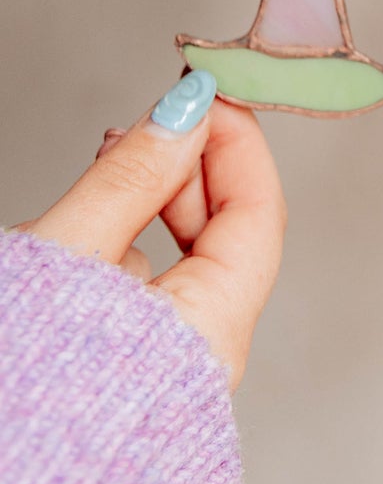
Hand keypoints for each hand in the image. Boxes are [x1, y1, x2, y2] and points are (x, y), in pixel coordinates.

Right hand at [17, 75, 285, 391]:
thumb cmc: (18, 393)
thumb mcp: (67, 259)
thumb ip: (129, 182)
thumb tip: (188, 112)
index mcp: (210, 335)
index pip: (258, 214)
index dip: (235, 142)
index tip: (206, 90)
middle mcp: (201, 363)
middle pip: (221, 237)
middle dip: (183, 170)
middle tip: (141, 125)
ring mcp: (164, 376)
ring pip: (171, 265)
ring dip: (142, 210)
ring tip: (95, 177)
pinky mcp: (127, 382)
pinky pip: (138, 300)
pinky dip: (116, 257)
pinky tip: (74, 241)